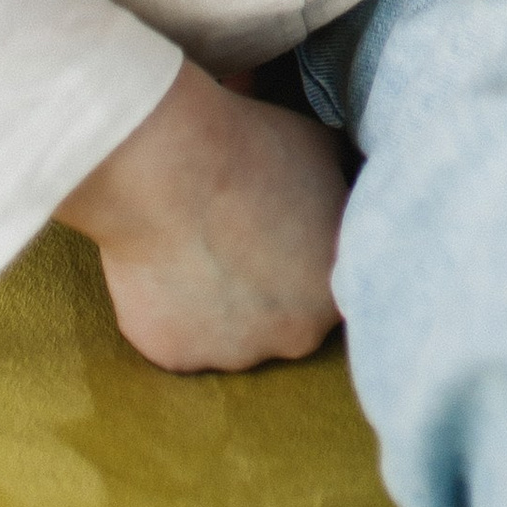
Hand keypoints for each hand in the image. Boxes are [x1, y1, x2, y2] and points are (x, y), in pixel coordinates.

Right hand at [60, 59, 343, 371]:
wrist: (172, 165)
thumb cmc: (253, 150)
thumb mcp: (325, 154)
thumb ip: (338, 191)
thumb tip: (340, 186)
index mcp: (337, 292)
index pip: (328, 289)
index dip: (303, 260)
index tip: (280, 236)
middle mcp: (294, 337)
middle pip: (283, 321)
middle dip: (265, 290)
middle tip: (238, 242)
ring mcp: (234, 354)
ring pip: (228, 335)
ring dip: (218, 305)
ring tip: (198, 248)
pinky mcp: (175, 355)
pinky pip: (177, 336)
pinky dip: (170, 309)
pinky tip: (166, 265)